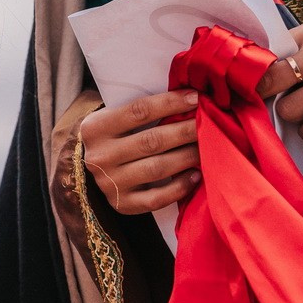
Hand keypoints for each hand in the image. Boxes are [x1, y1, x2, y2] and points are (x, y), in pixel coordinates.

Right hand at [79, 91, 200, 215]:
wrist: (93, 171)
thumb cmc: (115, 138)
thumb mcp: (114, 118)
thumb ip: (142, 112)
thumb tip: (189, 100)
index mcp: (96, 128)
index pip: (139, 111)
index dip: (170, 103)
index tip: (196, 98)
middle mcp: (100, 156)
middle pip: (151, 141)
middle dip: (185, 131)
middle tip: (208, 123)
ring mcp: (110, 183)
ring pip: (157, 168)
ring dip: (187, 156)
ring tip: (207, 148)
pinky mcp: (122, 204)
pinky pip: (156, 199)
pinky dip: (180, 187)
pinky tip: (196, 175)